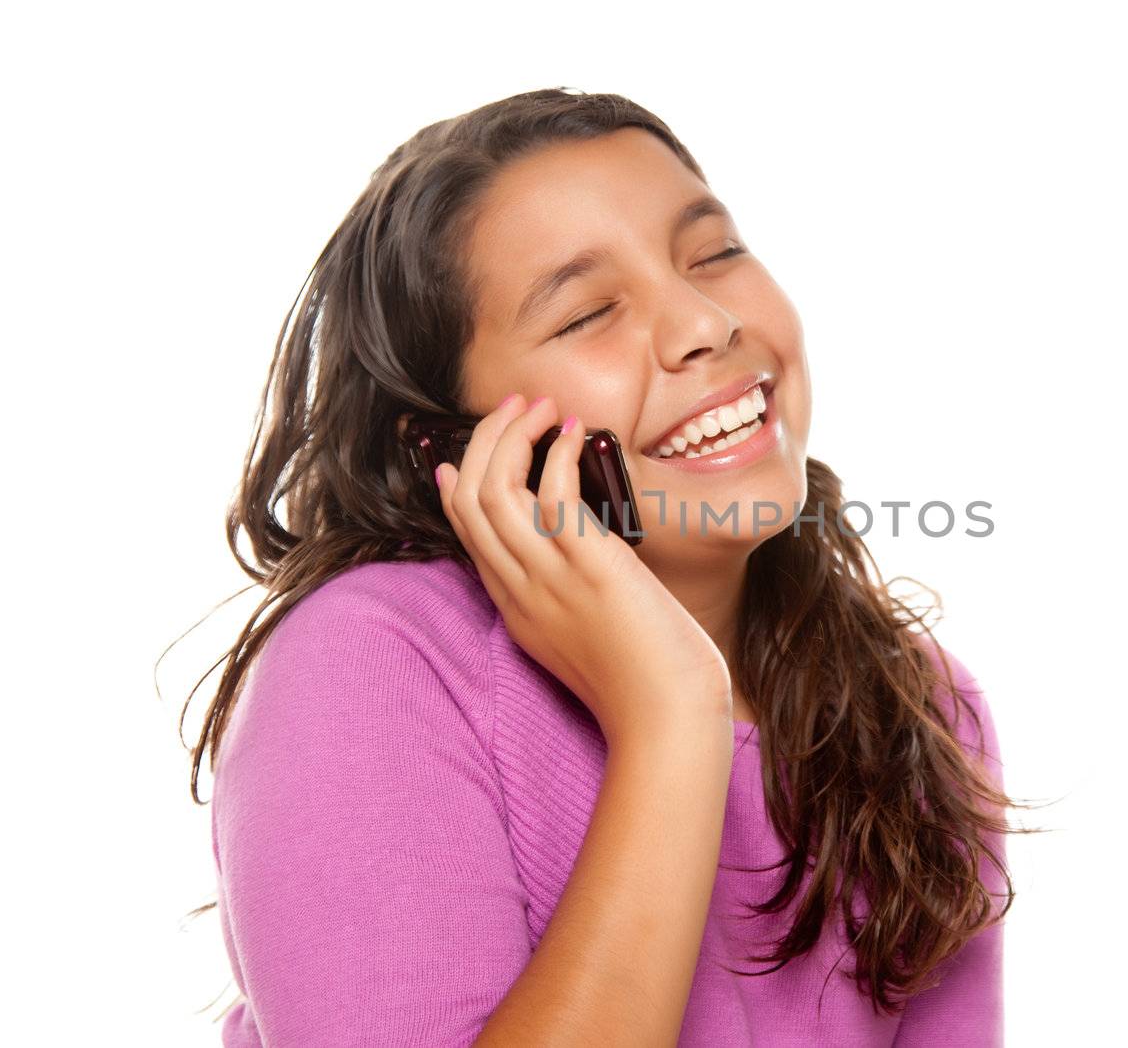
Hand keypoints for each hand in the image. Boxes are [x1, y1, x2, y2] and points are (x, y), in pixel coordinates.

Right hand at [435, 395, 733, 747]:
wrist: (666, 721)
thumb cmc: (646, 683)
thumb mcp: (587, 637)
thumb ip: (570, 598)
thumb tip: (584, 552)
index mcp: (516, 609)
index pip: (466, 533)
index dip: (461, 483)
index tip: (467, 454)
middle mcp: (521, 590)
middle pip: (470, 500)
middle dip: (484, 442)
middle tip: (513, 406)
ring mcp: (550, 579)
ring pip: (495, 490)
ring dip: (511, 435)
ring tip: (539, 405)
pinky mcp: (590, 568)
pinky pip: (551, 496)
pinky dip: (556, 455)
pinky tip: (575, 434)